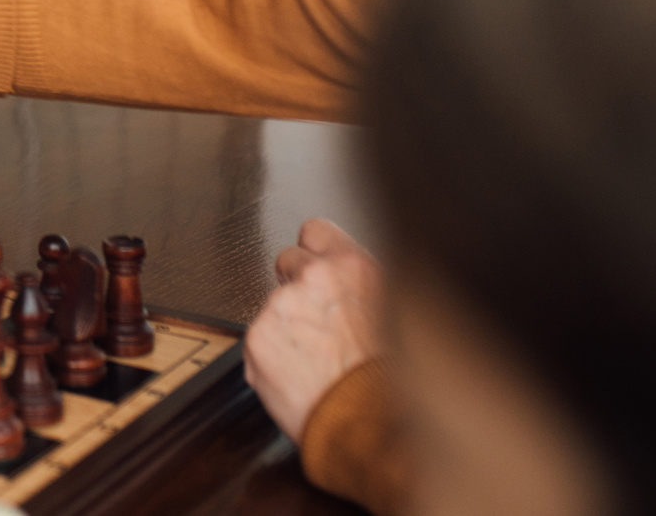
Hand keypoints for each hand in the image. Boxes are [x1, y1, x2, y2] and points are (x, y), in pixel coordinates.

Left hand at [244, 218, 384, 441]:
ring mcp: (283, 305)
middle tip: (315, 323)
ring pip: (273, 305)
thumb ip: (363, 289)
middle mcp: (317, 278)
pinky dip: (272, 357)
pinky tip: (299, 375)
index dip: (313, 251)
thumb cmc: (394, 381)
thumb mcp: (397, 316)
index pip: (315, 230)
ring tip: (315, 361)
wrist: (376, 425)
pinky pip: (260, 340)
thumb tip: (347, 286)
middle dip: (294, 285)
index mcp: (355, 268)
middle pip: (287, 260)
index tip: (314, 265)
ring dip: (285, 326)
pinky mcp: (259, 335)